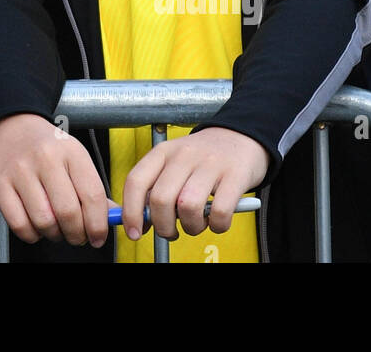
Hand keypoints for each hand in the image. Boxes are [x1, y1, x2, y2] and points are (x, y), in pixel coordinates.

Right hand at [0, 113, 110, 246]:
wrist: (9, 125)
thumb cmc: (46, 146)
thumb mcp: (74, 156)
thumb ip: (91, 187)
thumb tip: (110, 219)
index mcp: (71, 151)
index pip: (92, 195)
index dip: (98, 225)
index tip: (97, 237)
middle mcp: (46, 158)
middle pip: (68, 212)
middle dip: (76, 235)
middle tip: (76, 236)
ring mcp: (20, 170)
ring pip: (44, 221)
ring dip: (53, 235)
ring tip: (54, 228)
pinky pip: (19, 224)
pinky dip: (31, 234)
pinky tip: (35, 225)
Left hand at [120, 127, 267, 240]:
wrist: (240, 138)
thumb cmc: (202, 159)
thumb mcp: (173, 164)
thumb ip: (155, 189)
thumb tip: (140, 223)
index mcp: (163, 152)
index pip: (136, 181)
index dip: (131, 212)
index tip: (133, 233)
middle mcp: (183, 154)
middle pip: (160, 199)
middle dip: (163, 226)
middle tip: (171, 232)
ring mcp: (210, 164)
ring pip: (188, 207)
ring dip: (191, 227)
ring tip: (196, 224)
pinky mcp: (234, 175)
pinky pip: (220, 212)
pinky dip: (217, 226)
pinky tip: (217, 221)